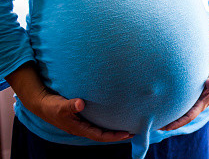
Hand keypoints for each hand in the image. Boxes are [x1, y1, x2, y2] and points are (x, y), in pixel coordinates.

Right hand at [6, 63, 131, 141]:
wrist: (41, 104)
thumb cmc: (51, 105)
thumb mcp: (60, 105)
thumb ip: (70, 105)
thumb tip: (81, 104)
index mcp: (79, 128)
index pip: (99, 136)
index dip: (113, 136)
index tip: (126, 134)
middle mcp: (82, 128)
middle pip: (103, 135)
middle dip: (118, 135)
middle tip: (134, 132)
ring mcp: (82, 123)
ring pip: (101, 129)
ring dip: (113, 129)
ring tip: (128, 125)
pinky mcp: (82, 117)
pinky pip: (97, 122)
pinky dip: (107, 121)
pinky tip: (115, 116)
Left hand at [159, 70, 208, 130]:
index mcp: (201, 105)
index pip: (189, 117)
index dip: (178, 123)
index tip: (167, 127)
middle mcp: (195, 107)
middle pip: (182, 119)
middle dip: (170, 124)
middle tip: (156, 126)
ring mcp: (192, 104)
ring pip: (180, 114)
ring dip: (169, 118)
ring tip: (155, 121)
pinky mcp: (189, 100)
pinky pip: (179, 107)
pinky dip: (171, 110)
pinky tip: (161, 109)